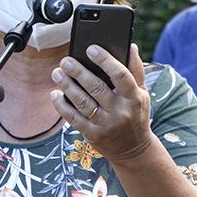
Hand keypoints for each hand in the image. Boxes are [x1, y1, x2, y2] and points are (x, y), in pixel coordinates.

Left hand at [49, 44, 154, 163]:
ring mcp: (106, 124)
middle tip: (66, 61)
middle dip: (78, 72)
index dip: (105, 60)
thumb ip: (135, 70)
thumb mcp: (142, 93)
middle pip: (96, 87)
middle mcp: (121, 111)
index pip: (120, 75)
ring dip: (67, 86)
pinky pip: (73, 118)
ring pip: (82, 102)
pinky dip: (62, 106)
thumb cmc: (136, 114)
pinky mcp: (93, 135)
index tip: (90, 49)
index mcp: (134, 97)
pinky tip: (55, 94)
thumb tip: (130, 46)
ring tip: (57, 73)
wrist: (134, 150)